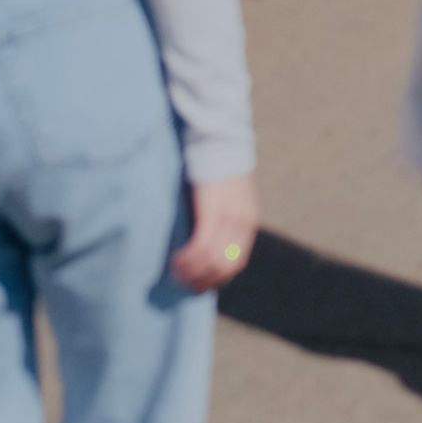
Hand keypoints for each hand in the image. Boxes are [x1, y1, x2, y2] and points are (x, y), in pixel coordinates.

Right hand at [173, 174, 258, 291]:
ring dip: (191, 272)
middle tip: (181, 282)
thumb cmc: (216, 165)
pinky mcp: (213, 210)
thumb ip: (220, 216)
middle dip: (201, 281)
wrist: (219, 137)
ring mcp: (229, 217)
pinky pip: (201, 247)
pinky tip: (175, 259)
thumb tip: (201, 238)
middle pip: (224, 268)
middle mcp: (242, 222)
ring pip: (211, 262)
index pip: (235, 264)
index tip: (196, 285)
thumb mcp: (226, 195)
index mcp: (247, 221)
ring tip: (175, 271)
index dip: (215, 279)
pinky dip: (187, 259)